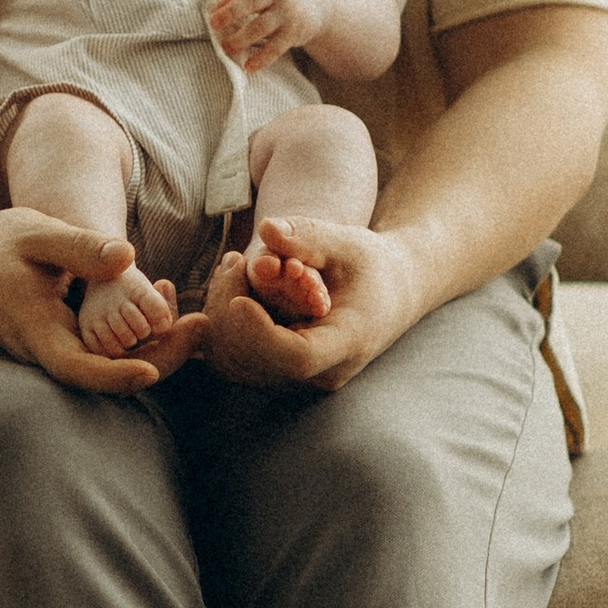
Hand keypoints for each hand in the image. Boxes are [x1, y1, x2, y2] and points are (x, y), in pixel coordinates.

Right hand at [0, 206, 203, 396]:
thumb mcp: (36, 233)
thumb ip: (80, 247)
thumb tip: (129, 257)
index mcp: (35, 331)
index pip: (77, 368)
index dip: (114, 375)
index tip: (151, 369)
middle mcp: (45, 353)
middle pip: (106, 374)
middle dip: (160, 357)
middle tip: (202, 325)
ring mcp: (54, 353)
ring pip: (109, 364)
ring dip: (153, 346)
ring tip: (190, 315)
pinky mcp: (64, 345)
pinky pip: (105, 352)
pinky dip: (137, 337)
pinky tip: (163, 308)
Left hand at [192, 219, 428, 392]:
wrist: (388, 294)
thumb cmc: (371, 266)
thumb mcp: (349, 243)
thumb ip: (310, 236)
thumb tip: (267, 228)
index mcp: (347, 344)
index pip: (298, 358)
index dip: (261, 332)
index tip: (239, 299)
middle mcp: (320, 373)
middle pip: (257, 359)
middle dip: (231, 309)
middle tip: (234, 260)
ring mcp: (297, 380)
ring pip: (235, 364)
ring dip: (220, 317)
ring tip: (233, 268)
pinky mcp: (277, 373)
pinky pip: (232, 362)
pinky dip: (219, 330)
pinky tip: (223, 295)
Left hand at [207, 0, 314, 75]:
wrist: (323, 5)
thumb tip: (217, 5)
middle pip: (250, 1)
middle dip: (230, 13)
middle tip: (213, 23)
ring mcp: (287, 12)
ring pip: (260, 27)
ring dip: (240, 39)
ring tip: (226, 47)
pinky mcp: (294, 32)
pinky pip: (275, 48)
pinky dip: (261, 59)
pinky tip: (248, 66)